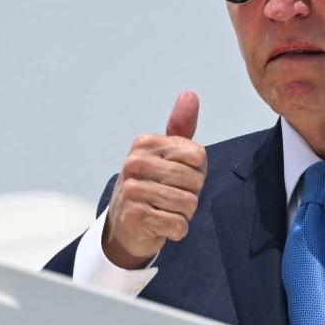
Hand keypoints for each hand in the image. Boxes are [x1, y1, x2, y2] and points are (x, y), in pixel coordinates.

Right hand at [103, 91, 206, 268]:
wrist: (126, 225)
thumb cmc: (154, 184)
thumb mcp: (167, 153)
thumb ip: (181, 126)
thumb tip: (190, 94)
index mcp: (144, 143)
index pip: (198, 156)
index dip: (197, 171)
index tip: (179, 177)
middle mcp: (134, 163)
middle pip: (194, 181)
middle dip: (191, 194)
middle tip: (172, 197)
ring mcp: (132, 190)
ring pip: (188, 204)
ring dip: (184, 213)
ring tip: (166, 210)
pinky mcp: (135, 218)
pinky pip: (178, 225)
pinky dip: (177, 230)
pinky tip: (162, 225)